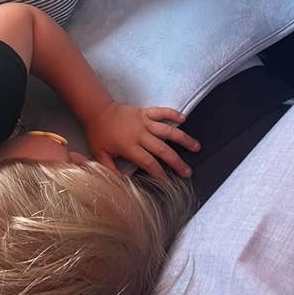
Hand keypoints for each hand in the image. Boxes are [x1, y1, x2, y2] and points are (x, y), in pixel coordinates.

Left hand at [84, 102, 199, 180]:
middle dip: (176, 162)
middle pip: (162, 149)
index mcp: (129, 146)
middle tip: (188, 172)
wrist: (96, 110)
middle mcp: (140, 134)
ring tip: (196, 147)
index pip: (149, 162)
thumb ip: (110, 170)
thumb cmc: (98, 134)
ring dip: (183, 139)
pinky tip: (184, 118)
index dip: (159, 173)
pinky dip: (172, 113)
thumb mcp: (100, 154)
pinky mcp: (145, 112)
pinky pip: (161, 111)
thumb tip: (121, 184)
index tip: (168, 182)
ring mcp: (144, 122)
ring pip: (167, 130)